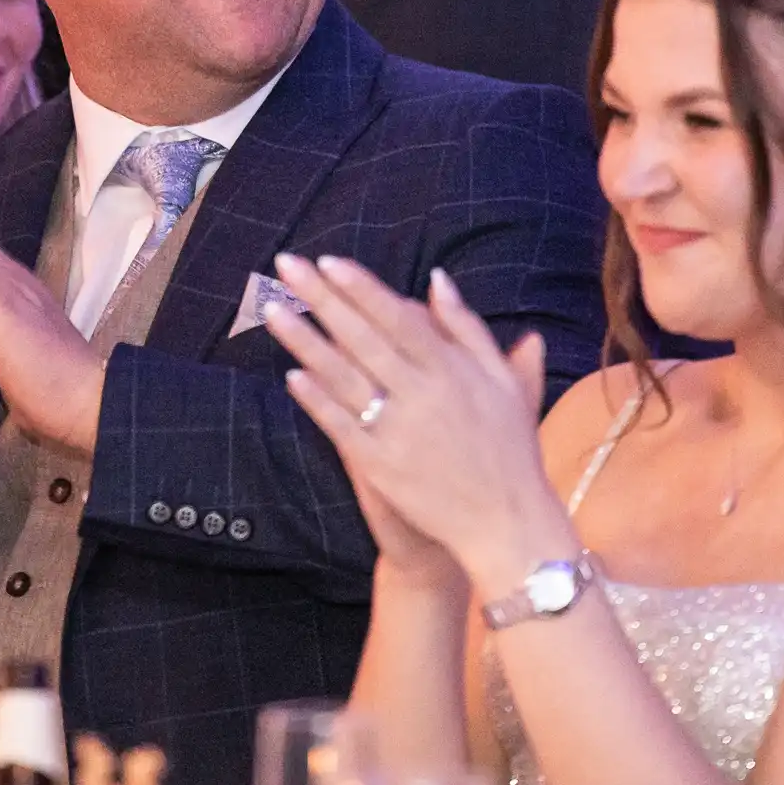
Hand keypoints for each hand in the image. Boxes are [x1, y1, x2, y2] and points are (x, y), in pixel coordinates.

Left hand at [263, 254, 574, 595]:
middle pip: (363, 338)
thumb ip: (469, 328)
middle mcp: (423, 394)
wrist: (507, 522)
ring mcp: (399, 431)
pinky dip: (318, 401)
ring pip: (344, 377)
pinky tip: (291, 375)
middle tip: (287, 265)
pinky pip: (342, 427)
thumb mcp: (505, 381)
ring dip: (306, 342)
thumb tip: (438, 278)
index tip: (329, 261)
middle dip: (322, 298)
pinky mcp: (382, 466)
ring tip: (273, 310)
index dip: (362, 288)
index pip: (398, 317)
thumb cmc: (510, 448)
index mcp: (453, 370)